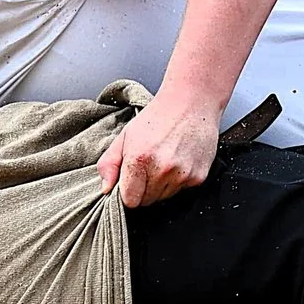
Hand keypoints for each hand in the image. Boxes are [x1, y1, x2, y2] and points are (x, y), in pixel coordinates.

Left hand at [96, 94, 222, 207]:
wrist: (191, 102)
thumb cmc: (158, 116)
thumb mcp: (125, 135)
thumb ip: (110, 163)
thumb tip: (106, 188)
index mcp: (139, 159)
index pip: (131, 200)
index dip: (129, 192)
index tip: (131, 181)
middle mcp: (162, 170)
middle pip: (148, 201)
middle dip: (145, 189)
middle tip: (149, 166)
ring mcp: (182, 175)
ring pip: (165, 197)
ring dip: (161, 185)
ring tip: (164, 160)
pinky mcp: (198, 177)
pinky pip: (182, 190)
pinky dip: (178, 180)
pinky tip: (178, 160)